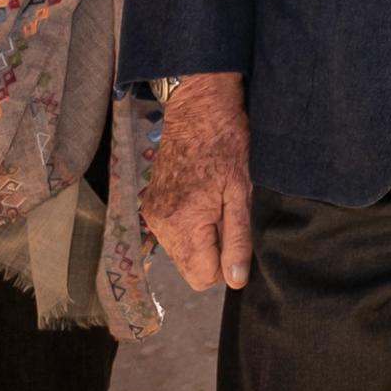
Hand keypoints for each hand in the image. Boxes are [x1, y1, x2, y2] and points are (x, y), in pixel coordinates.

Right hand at [146, 73, 255, 289]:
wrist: (197, 109)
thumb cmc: (226, 145)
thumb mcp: (241, 193)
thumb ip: (237, 240)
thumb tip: (236, 280)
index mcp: (183, 225)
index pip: (203, 278)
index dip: (226, 264)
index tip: (236, 235)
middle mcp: (161, 225)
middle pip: (190, 268)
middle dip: (213, 252)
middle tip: (227, 214)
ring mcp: (152, 215)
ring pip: (181, 252)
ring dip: (201, 238)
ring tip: (214, 202)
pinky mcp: (150, 205)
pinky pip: (172, 234)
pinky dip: (188, 226)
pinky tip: (200, 197)